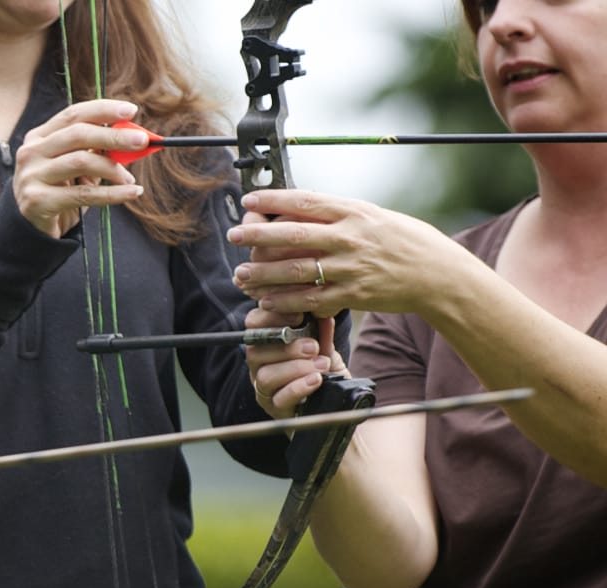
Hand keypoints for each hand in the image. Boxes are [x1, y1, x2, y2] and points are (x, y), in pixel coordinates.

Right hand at [12, 99, 147, 238]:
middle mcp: (31, 152)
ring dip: (112, 168)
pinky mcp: (37, 200)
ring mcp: (32, 175)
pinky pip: (83, 194)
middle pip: (78, 134)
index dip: (103, 110)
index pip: (73, 115)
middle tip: (142, 140)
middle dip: (114, 135)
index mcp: (39, 137)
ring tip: (130, 178)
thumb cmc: (59, 193)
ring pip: (80, 162)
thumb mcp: (76, 167)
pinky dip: (112, 194)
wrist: (32, 230)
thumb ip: (96, 150)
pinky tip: (132, 192)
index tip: (131, 111)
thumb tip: (134, 137)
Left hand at [229, 189, 460, 318]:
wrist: (438, 274)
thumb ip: (338, 215)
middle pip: (294, 235)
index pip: (306, 202)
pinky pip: (311, 299)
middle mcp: (351, 238)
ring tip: (241, 274)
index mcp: (355, 213)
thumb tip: (297, 210)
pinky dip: (286, 300)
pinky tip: (266, 299)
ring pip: (297, 270)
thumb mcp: (373, 217)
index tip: (249, 201)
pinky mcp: (354, 295)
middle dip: (258, 236)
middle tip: (234, 236)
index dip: (273, 201)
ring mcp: (351, 268)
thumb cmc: (403, 242)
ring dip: (264, 274)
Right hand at [242, 307, 340, 419]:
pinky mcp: (274, 408)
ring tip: (321, 366)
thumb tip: (323, 315)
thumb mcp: (324, 348)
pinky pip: (279, 398)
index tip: (298, 317)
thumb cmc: (323, 371)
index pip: (253, 324)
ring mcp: (264, 388)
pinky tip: (316, 380)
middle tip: (312, 347)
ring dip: (295, 368)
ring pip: (265, 376)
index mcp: (266, 343)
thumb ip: (321, 333)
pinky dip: (299, 387)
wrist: (334, 401)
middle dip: (286, 347)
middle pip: (255, 351)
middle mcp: (259, 365)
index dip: (270, 317)